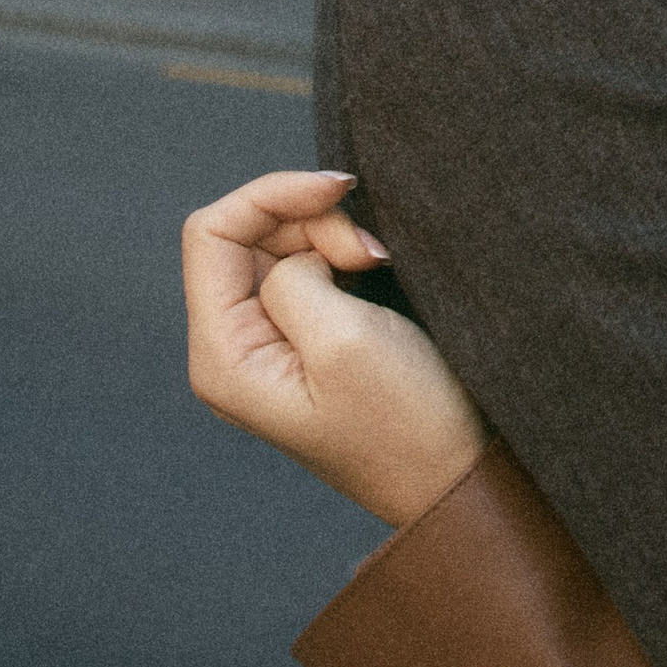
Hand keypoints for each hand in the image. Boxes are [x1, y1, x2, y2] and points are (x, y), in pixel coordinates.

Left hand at [183, 168, 489, 531]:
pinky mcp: (304, 345)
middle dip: (309, 222)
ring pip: (278, 249)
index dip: (270, 194)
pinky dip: (341, 257)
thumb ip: (293, 276)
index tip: (341, 189)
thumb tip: (296, 256)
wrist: (456, 477)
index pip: (211, 234)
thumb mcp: (344, 340)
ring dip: (330, 239)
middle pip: (244, 237)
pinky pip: (305, 272)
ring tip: (379, 266)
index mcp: (224, 357)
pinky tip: (375, 273)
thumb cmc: (406, 424)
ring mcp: (268, 349)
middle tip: (370, 251)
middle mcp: (233, 352)